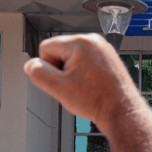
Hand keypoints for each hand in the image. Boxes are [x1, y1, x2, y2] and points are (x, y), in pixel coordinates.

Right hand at [24, 34, 138, 124]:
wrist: (121, 111)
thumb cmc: (96, 100)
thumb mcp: (58, 88)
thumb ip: (38, 74)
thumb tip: (30, 65)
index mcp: (81, 42)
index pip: (46, 48)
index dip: (48, 68)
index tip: (64, 81)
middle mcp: (94, 40)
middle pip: (59, 51)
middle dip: (61, 69)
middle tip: (75, 86)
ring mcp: (103, 48)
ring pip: (72, 57)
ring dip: (72, 71)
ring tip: (85, 86)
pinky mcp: (108, 57)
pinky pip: (85, 61)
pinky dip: (84, 72)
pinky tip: (91, 85)